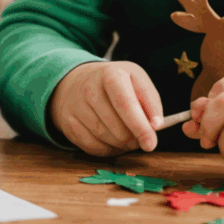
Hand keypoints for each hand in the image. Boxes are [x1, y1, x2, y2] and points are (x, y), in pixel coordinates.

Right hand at [48, 61, 163, 156]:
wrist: (78, 81)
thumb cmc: (116, 83)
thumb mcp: (137, 81)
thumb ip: (151, 102)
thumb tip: (156, 126)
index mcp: (111, 74)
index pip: (126, 103)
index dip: (140, 127)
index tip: (151, 144)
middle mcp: (89, 88)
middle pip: (116, 126)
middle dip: (132, 139)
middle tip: (140, 140)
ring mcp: (75, 106)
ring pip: (104, 138)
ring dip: (121, 145)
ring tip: (127, 138)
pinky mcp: (68, 122)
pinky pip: (91, 147)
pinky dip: (107, 149)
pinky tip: (113, 141)